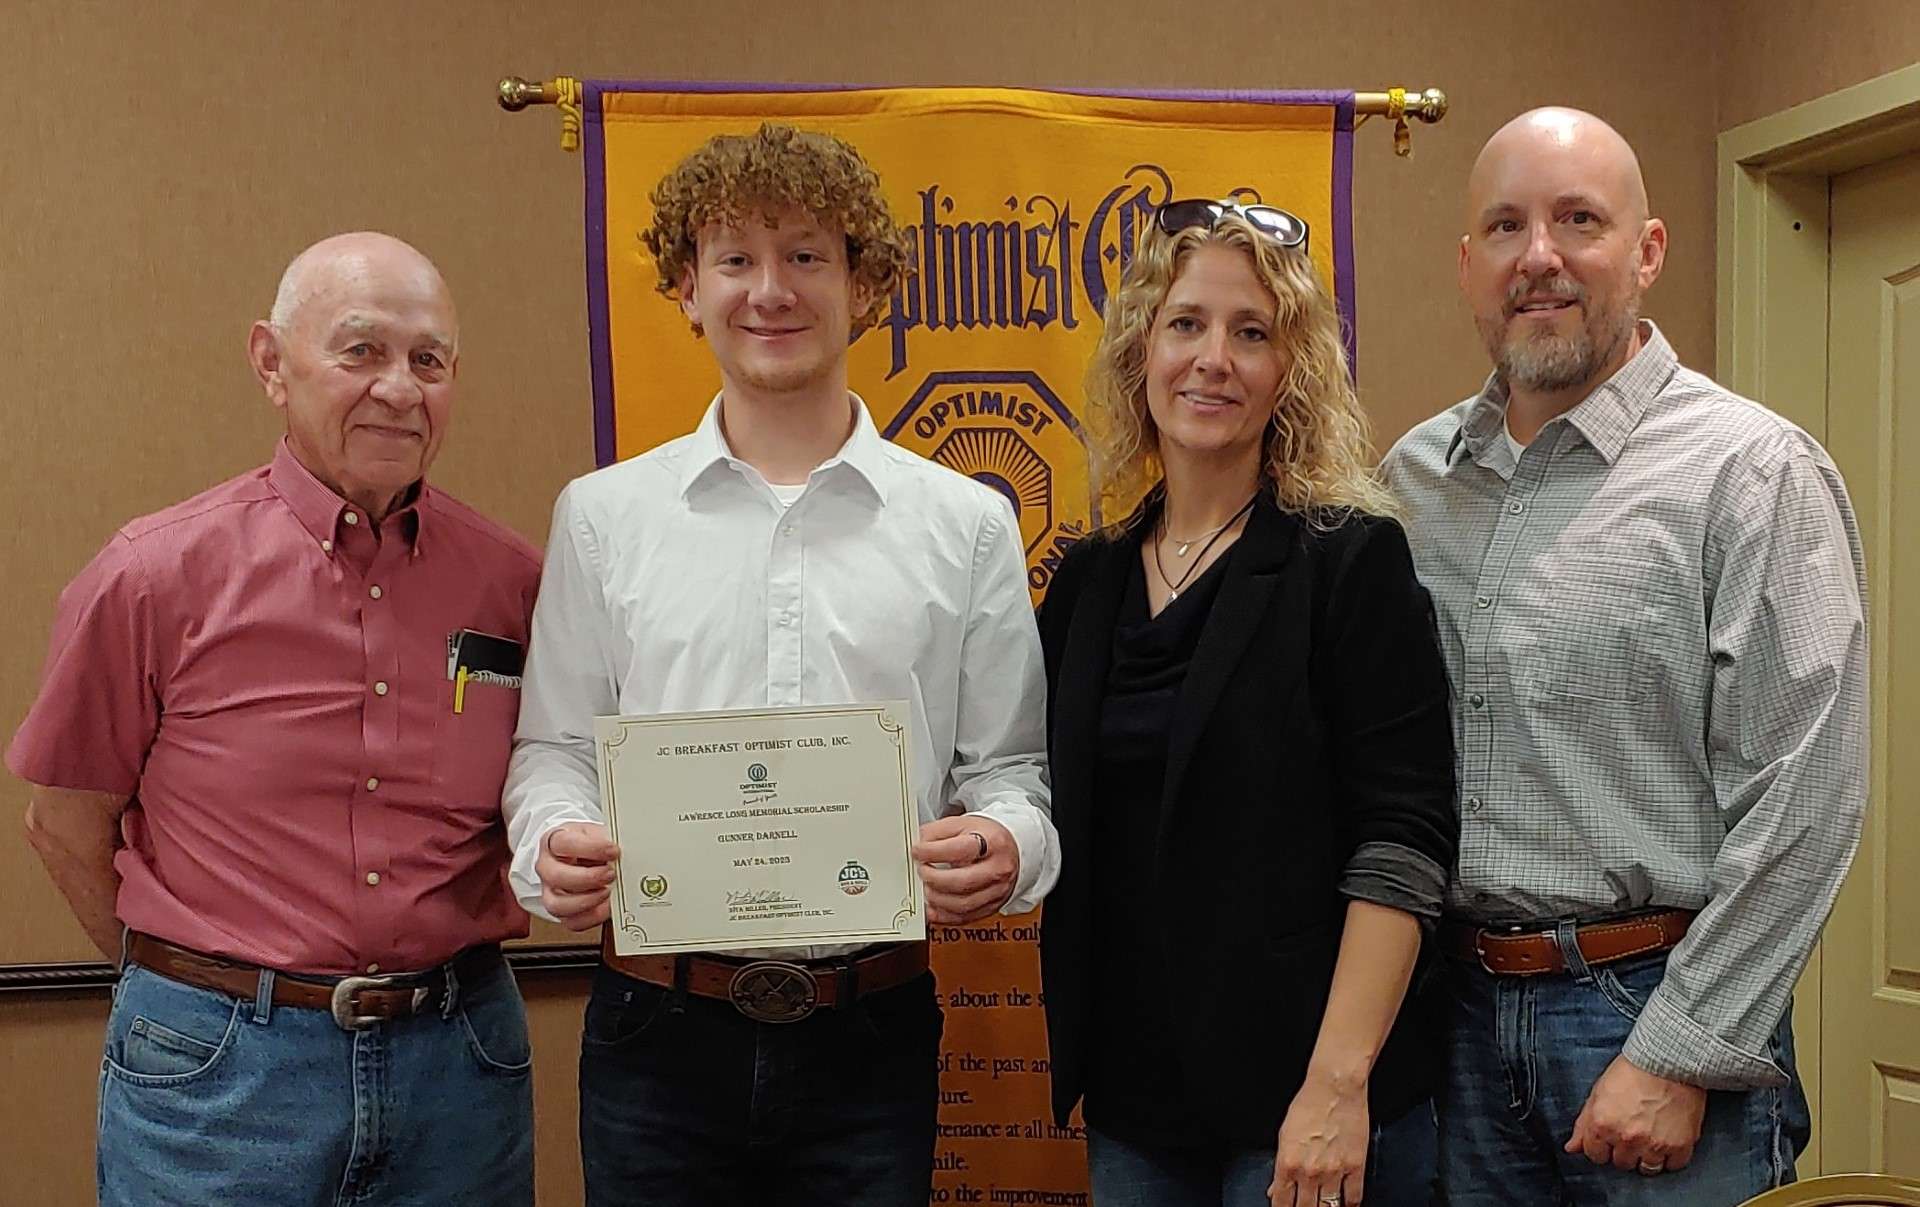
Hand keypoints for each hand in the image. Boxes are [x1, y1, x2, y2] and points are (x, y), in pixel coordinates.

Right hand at [537, 822, 620, 930]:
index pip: (565, 844)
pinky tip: (605, 906)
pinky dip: (592, 917)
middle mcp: (547, 867)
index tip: (613, 850)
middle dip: (588, 878)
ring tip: (608, 892)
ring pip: (558, 905)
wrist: (583, 856)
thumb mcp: (596, 833)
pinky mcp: (562, 911)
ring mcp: (550, 891)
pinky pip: (572, 922)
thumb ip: (607, 840)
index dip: (591, 848)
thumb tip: (625, 851)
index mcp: (554, 841)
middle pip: (557, 876)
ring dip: (588, 901)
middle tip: (611, 874)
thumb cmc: (588, 844)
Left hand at [911, 815, 1016, 923]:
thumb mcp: (964, 824)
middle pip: (962, 882)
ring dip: (937, 899)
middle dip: (934, 878)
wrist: (1014, 849)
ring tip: (927, 887)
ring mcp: (997, 890)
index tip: (917, 851)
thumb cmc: (988, 837)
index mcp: (992, 843)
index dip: (932, 852)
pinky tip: (933, 906)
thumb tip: (919, 845)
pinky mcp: (992, 906)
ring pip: (963, 905)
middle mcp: (998, 869)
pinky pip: (965, 918)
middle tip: (922, 871)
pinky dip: (943, 915)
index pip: (959, 850)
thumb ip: (938, 831)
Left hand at [1271, 1071, 1370, 1204]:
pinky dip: (1349, 1205)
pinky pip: (1354, 1198)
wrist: (1335, 1088)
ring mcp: (1334, 1171)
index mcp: (1288, 1163)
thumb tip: (1276, 1188)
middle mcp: (1310, 1172)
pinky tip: (1344, 1204)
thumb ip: (1280, 1166)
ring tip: (1323, 1206)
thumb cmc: (1309, 1104)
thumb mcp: (1284, 1134)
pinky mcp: (1356, 1167)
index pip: (1281, 1202)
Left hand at [1565, 1054, 1706, 1174]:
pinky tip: (1668, 1140)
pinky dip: (1672, 1157)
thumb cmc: (1633, 1071)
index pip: (1595, 1155)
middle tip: (1632, 1133)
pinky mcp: (1680, 1146)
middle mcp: (1627, 1138)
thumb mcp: (1599, 1092)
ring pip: (1647, 1169)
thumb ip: (1583, 1124)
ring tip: (1650, 1138)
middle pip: (1622, 1163)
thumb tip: (1572, 1147)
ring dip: (1647, 1157)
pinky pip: (1674, 1165)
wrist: (1669, 1061)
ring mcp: (1654, 1144)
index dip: (1601, 1147)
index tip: (1609, 1139)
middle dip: (1624, 1151)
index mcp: (1602, 1125)